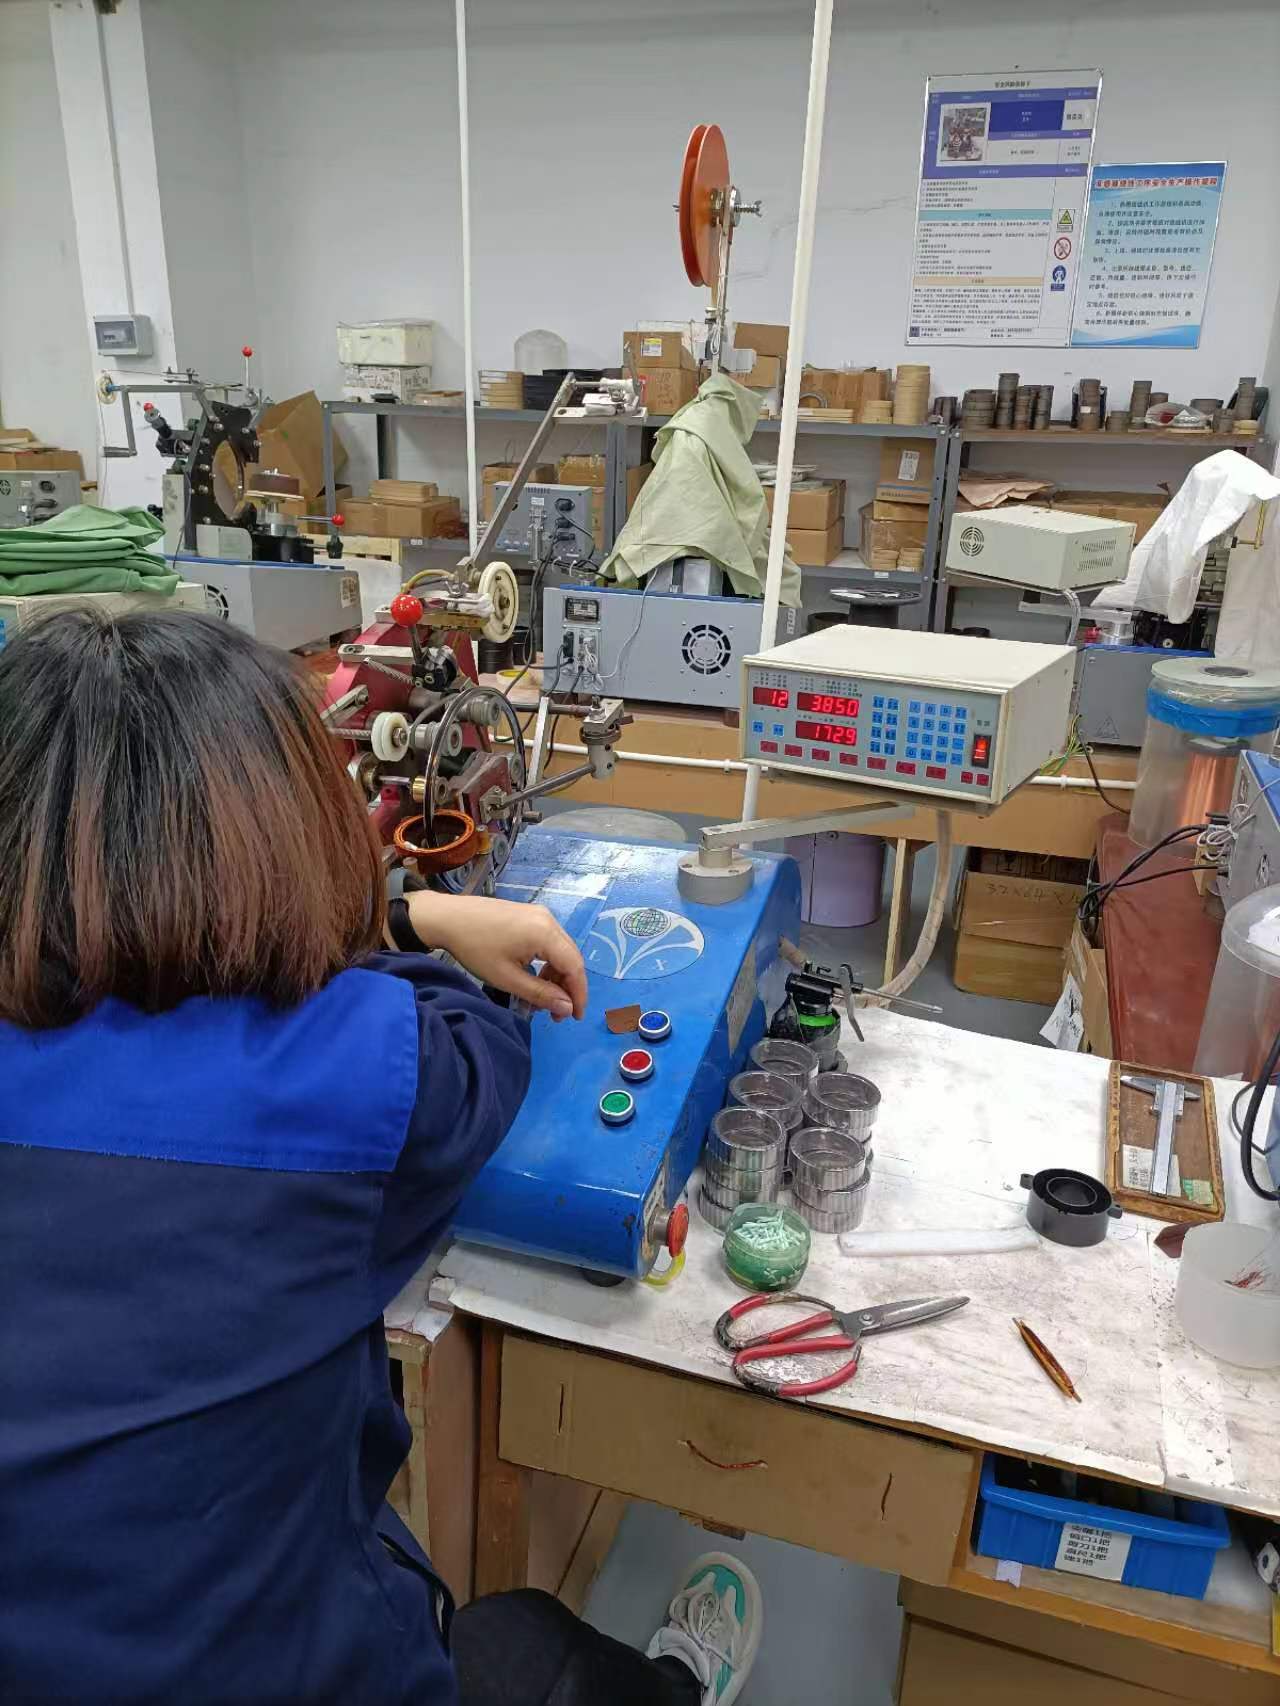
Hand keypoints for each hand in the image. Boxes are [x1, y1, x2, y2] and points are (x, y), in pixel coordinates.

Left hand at [404, 892, 586, 1021]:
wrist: (447, 917)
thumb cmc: (475, 949)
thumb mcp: (507, 978)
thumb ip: (541, 994)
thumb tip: (567, 1008)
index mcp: (546, 933)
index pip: (575, 967)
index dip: (579, 994)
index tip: (574, 1018)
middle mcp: (549, 920)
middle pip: (570, 957)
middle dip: (567, 988)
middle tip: (557, 1014)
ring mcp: (539, 915)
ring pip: (560, 951)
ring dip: (556, 977)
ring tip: (542, 1000)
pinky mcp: (530, 915)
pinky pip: (548, 942)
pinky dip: (547, 962)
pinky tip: (534, 978)